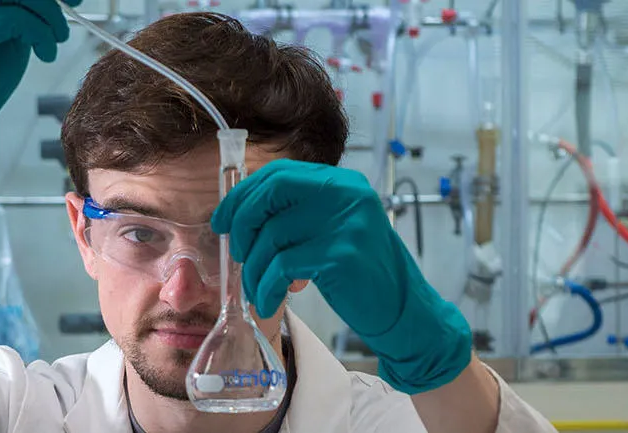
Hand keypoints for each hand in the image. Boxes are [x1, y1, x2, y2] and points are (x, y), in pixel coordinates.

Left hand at [212, 159, 471, 393]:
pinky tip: (268, 301)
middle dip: (241, 227)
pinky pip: (283, 267)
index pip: (278, 174)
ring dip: (254, 269)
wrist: (405, 310)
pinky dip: (267, 287)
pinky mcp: (341, 256)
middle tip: (238, 256)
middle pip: (270, 196)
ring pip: (271, 236)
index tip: (223, 221)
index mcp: (342, 183)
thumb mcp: (334, 232)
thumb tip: (241, 215)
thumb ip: (299, 216)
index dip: (243, 196)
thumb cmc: (362, 274)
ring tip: (257, 289)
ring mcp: (346, 223)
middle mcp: (346, 194)